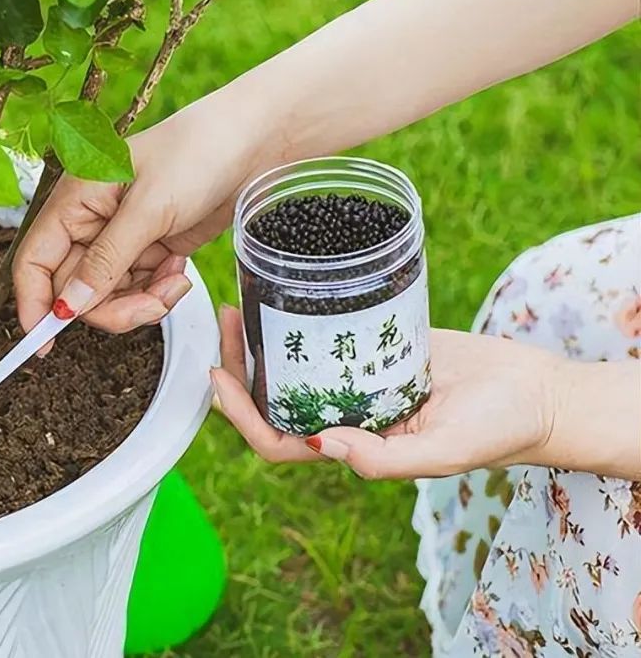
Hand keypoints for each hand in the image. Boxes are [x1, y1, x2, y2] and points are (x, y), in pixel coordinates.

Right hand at [14, 93, 268, 333]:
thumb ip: (106, 260)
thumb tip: (68, 305)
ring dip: (142, 301)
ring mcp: (122, 237)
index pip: (35, 259)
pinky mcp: (150, 248)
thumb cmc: (198, 152)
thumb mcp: (149, 209)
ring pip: (108, 296)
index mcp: (75, 198)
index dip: (34, 303)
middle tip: (149, 306)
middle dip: (110, 307)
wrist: (252, 143)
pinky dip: (159, 291)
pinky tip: (179, 269)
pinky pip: (139, 289)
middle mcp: (92, 219)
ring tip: (174, 279)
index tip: (44, 342)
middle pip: (74, 288)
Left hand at [210, 306, 559, 478]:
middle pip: (275, 399)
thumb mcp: (443, 452)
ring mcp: (359, 382)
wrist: (536, 392)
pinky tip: (285, 295)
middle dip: (241, 368)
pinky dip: (301, 324)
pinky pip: (328, 340)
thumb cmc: (498, 431)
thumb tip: (321, 446)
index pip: (278, 441)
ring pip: (295, 368)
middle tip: (226, 321)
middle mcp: (348, 416)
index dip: (241, 416)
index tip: (217, 377)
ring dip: (263, 343)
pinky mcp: (378, 349)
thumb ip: (385, 459)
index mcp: (354, 448)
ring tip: (242, 304)